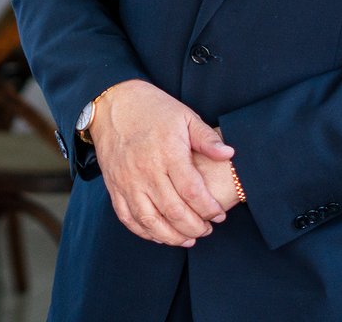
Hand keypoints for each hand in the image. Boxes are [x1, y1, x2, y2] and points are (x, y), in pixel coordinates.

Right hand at [90, 80, 234, 247]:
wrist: (112, 102)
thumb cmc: (152, 108)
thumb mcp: (184, 115)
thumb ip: (207, 138)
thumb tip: (229, 154)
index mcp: (168, 153)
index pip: (193, 192)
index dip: (209, 209)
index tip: (219, 214)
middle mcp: (146, 170)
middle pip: (174, 211)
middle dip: (195, 227)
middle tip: (207, 229)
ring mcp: (127, 180)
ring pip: (150, 221)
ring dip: (172, 236)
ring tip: (187, 238)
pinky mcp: (114, 185)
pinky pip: (127, 217)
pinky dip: (144, 232)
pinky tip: (159, 234)